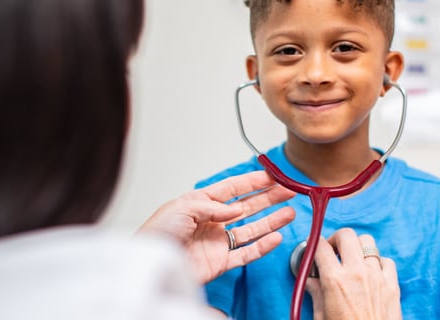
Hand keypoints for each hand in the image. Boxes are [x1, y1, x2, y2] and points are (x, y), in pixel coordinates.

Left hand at [138, 171, 295, 283]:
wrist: (150, 264)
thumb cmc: (157, 234)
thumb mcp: (181, 208)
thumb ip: (212, 207)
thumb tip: (236, 210)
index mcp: (201, 203)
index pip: (233, 189)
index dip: (253, 182)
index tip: (272, 176)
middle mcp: (213, 221)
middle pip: (248, 206)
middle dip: (269, 198)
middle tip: (289, 191)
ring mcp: (218, 242)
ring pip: (252, 229)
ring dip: (272, 220)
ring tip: (289, 212)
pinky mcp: (220, 262)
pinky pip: (246, 253)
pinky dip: (263, 246)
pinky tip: (276, 237)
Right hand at [306, 228, 401, 319]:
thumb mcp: (323, 317)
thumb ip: (316, 294)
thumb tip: (310, 282)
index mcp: (335, 280)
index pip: (320, 246)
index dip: (314, 244)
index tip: (313, 248)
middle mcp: (357, 273)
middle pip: (347, 235)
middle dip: (337, 239)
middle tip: (333, 250)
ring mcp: (377, 276)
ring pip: (368, 242)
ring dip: (357, 248)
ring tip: (353, 259)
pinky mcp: (392, 285)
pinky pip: (386, 260)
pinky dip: (378, 262)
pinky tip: (372, 272)